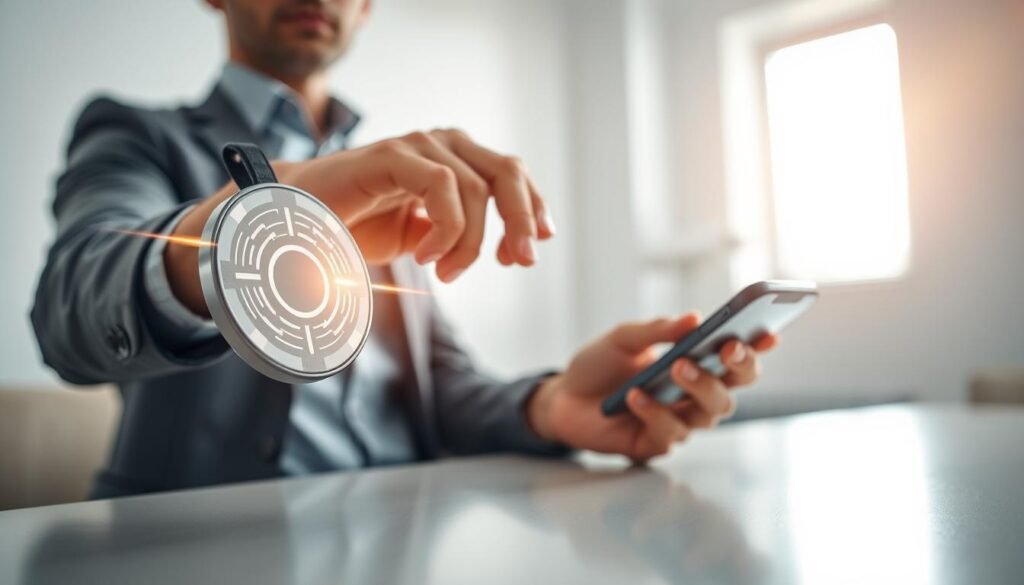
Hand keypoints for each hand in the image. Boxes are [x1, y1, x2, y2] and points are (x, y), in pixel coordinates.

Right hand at [285, 129, 555, 280]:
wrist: (291, 222)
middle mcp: (439, 145)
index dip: (532, 206)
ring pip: (477, 188)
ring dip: (471, 241)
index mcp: (452, 160)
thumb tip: (506, 250)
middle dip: (522, 220)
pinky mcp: (391, 155)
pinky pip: (442, 186)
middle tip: (519, 262)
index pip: (509, 173)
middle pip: (506, 172)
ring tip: (448, 274)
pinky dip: (446, 228)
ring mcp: (415, 145)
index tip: (538, 245)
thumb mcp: (419, 239)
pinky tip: (429, 257)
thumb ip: (458, 236)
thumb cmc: (354, 229)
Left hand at [526, 313, 778, 461]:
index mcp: (694, 364)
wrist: (562, 398)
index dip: (757, 347)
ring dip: (697, 387)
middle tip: (724, 349)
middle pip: (734, 388)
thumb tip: (695, 318)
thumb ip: (657, 330)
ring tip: (675, 367)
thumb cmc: (598, 366)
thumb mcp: (623, 338)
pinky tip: (636, 395)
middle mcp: (693, 395)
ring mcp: (679, 421)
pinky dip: (655, 412)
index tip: (768, 334)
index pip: (735, 358)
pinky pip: (670, 433)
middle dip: (736, 368)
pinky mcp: (657, 444)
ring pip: (710, 413)